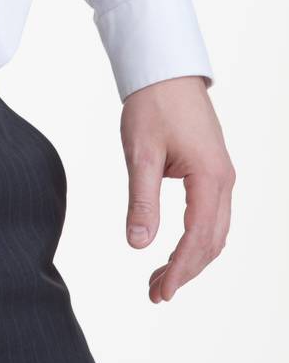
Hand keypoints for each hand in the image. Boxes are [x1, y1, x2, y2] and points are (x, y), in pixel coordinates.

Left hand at [120, 74, 234, 302]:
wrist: (165, 69)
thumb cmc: (153, 104)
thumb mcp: (140, 153)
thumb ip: (142, 200)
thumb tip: (138, 245)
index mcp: (210, 178)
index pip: (198, 239)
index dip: (179, 270)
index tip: (158, 292)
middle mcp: (224, 180)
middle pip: (211, 242)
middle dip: (185, 271)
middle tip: (155, 293)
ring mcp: (222, 175)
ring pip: (214, 231)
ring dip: (192, 258)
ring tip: (161, 278)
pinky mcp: (213, 169)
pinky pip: (212, 215)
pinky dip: (196, 238)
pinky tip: (175, 249)